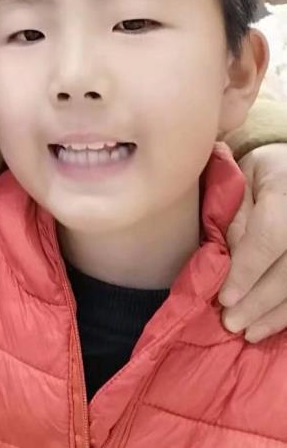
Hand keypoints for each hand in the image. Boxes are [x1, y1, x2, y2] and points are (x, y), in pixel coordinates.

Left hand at [220, 143, 286, 341]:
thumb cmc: (260, 173)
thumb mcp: (240, 181)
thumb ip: (235, 218)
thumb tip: (226, 263)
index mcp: (285, 187)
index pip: (270, 237)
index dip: (248, 271)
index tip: (225, 297)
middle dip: (259, 300)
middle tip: (231, 323)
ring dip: (277, 314)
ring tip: (250, 332)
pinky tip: (272, 324)